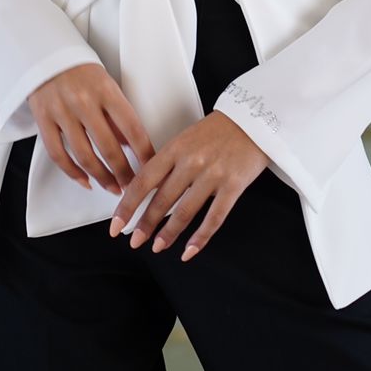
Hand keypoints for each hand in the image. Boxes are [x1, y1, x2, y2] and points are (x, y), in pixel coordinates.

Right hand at [27, 62, 155, 192]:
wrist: (46, 55)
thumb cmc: (81, 71)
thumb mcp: (107, 86)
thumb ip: (118, 116)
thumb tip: (131, 146)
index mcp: (106, 91)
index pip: (132, 128)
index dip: (144, 153)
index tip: (151, 168)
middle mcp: (84, 102)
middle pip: (108, 147)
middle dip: (124, 172)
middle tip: (133, 185)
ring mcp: (62, 112)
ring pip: (84, 155)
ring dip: (101, 177)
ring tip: (113, 187)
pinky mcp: (44, 120)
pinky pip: (58, 154)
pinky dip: (73, 172)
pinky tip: (85, 181)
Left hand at [109, 111, 268, 261]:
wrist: (254, 120)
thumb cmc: (218, 131)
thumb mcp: (185, 139)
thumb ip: (167, 164)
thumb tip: (145, 192)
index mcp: (175, 149)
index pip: (144, 181)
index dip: (127, 206)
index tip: (117, 224)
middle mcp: (192, 162)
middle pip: (162, 200)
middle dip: (145, 224)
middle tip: (135, 240)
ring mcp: (213, 175)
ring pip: (185, 212)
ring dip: (169, 234)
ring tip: (158, 246)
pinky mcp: (233, 186)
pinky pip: (214, 218)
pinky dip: (200, 238)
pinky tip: (190, 250)